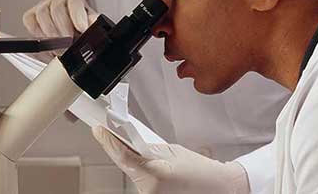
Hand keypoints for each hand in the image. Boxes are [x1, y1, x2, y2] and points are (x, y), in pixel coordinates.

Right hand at [22, 0, 98, 56]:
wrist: (68, 33)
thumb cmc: (78, 27)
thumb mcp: (89, 25)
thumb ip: (93, 23)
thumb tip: (94, 21)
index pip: (75, 3)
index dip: (78, 16)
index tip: (82, 29)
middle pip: (57, 10)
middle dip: (63, 31)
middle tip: (69, 45)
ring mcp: (43, 6)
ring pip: (42, 15)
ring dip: (51, 35)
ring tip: (59, 48)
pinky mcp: (31, 15)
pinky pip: (30, 21)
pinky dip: (37, 34)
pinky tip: (47, 43)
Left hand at [92, 126, 249, 193]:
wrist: (219, 188)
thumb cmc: (200, 170)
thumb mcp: (173, 152)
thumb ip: (149, 149)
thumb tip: (129, 142)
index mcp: (155, 173)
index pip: (122, 156)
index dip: (108, 142)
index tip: (98, 130)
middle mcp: (149, 190)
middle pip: (126, 166)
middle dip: (122, 151)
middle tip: (113, 134)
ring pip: (133, 176)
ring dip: (134, 165)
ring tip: (146, 156)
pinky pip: (142, 184)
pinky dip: (142, 174)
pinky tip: (152, 169)